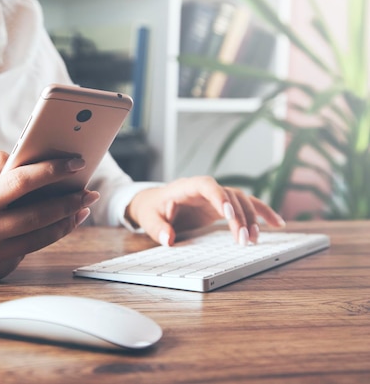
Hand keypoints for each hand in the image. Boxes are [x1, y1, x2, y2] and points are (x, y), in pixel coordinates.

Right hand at [0, 151, 98, 281]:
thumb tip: (26, 160)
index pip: (22, 183)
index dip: (52, 171)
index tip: (75, 163)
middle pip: (40, 215)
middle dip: (70, 201)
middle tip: (89, 191)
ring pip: (40, 238)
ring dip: (66, 222)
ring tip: (81, 209)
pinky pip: (25, 251)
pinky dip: (41, 236)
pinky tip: (53, 224)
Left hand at [125, 176, 285, 246]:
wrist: (155, 203)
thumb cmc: (152, 209)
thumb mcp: (149, 219)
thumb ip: (158, 228)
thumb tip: (168, 239)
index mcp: (187, 186)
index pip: (207, 185)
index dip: (219, 197)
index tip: (228, 214)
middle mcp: (206, 188)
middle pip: (230, 196)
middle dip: (239, 217)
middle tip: (243, 241)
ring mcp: (217, 196)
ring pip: (242, 201)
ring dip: (251, 219)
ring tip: (253, 240)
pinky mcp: (224, 205)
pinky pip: (246, 206)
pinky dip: (262, 213)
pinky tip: (277, 224)